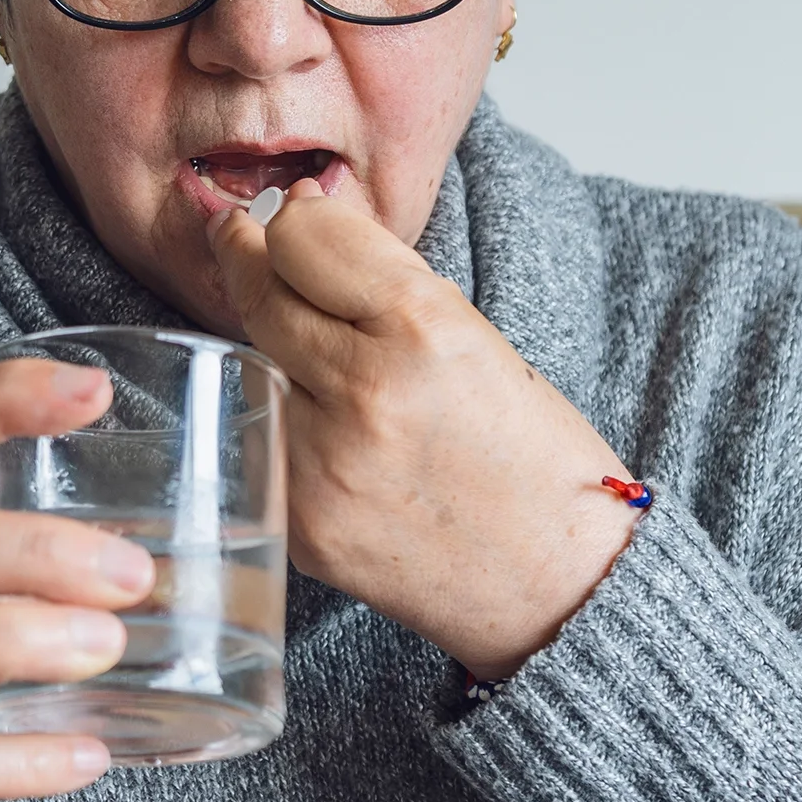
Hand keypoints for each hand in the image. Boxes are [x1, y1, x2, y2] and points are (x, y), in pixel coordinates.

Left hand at [207, 180, 638, 678]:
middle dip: (248, 253)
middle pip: (257, 288)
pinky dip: (275, 410)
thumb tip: (299, 218)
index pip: (304, 234)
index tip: (293, 212)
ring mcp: (319, 463)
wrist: (558, 589)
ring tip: (294, 330)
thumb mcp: (477, 338)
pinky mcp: (295, 519)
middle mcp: (363, 393)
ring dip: (263, 337)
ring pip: (246, 358)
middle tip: (242, 235)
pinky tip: (312, 410)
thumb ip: (385, 279)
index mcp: (424, 331)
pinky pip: (259, 431)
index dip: (297, 216)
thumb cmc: (532, 457)